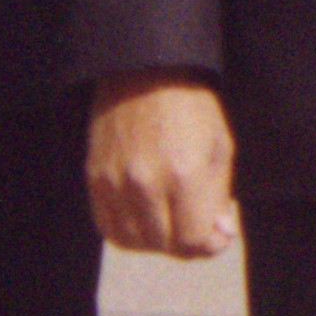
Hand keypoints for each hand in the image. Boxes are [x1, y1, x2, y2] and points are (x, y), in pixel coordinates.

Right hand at [88, 78, 239, 261]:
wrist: (144, 69)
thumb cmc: (191, 106)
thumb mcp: (221, 147)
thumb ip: (218, 198)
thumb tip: (218, 234)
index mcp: (184, 176)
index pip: (192, 243)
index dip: (210, 245)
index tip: (218, 233)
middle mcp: (145, 184)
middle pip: (164, 246)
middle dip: (187, 242)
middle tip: (196, 223)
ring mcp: (115, 183)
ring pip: (133, 242)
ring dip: (156, 240)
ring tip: (171, 219)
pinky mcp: (95, 178)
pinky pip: (107, 226)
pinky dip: (128, 231)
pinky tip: (144, 216)